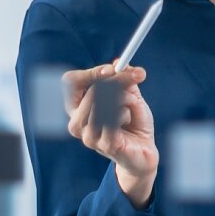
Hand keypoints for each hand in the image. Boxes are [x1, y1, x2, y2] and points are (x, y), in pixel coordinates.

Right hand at [62, 63, 156, 207]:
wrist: (143, 153)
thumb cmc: (132, 124)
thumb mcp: (129, 96)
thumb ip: (124, 80)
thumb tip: (121, 62)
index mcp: (76, 108)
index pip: (71, 82)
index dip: (91, 72)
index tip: (113, 68)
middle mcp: (76, 122)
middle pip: (91, 90)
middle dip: (117, 80)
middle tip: (137, 75)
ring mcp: (88, 135)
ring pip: (104, 102)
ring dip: (125, 97)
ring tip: (132, 105)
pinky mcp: (105, 144)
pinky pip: (115, 116)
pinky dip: (127, 111)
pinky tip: (130, 119)